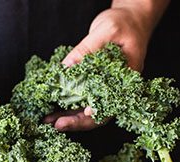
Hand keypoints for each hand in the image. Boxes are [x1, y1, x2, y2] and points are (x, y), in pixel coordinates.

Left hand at [48, 2, 165, 130]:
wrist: (130, 19)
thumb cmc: (124, 23)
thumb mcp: (107, 31)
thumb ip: (87, 48)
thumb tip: (66, 67)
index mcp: (127, 80)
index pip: (113, 103)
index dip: (98, 112)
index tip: (84, 113)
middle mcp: (116, 89)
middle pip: (99, 114)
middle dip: (77, 121)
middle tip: (57, 124)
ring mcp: (105, 88)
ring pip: (88, 110)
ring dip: (68, 116)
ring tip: (49, 120)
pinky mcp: (94, 84)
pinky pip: (80, 98)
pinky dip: (66, 105)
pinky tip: (52, 109)